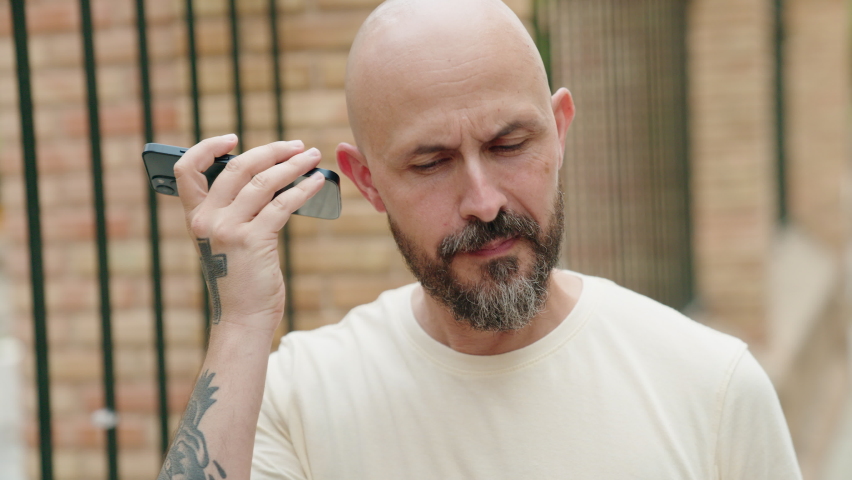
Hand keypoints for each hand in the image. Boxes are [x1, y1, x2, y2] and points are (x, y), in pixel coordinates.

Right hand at [174, 134, 324, 332]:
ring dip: (293, 165)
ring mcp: (229, 229)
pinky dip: (304, 189)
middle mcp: (208, 220)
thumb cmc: (240, 280)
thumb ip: (234, 212)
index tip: (234, 137)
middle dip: (271, 151)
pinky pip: (284, 204)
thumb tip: (268, 177)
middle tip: (297, 146)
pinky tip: (318, 182)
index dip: (207, 148)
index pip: (186, 171)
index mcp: (195, 217)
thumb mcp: (226, 242)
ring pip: (264, 181)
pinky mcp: (254, 240)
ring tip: (312, 157)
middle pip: (237, 167)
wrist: (242, 319)